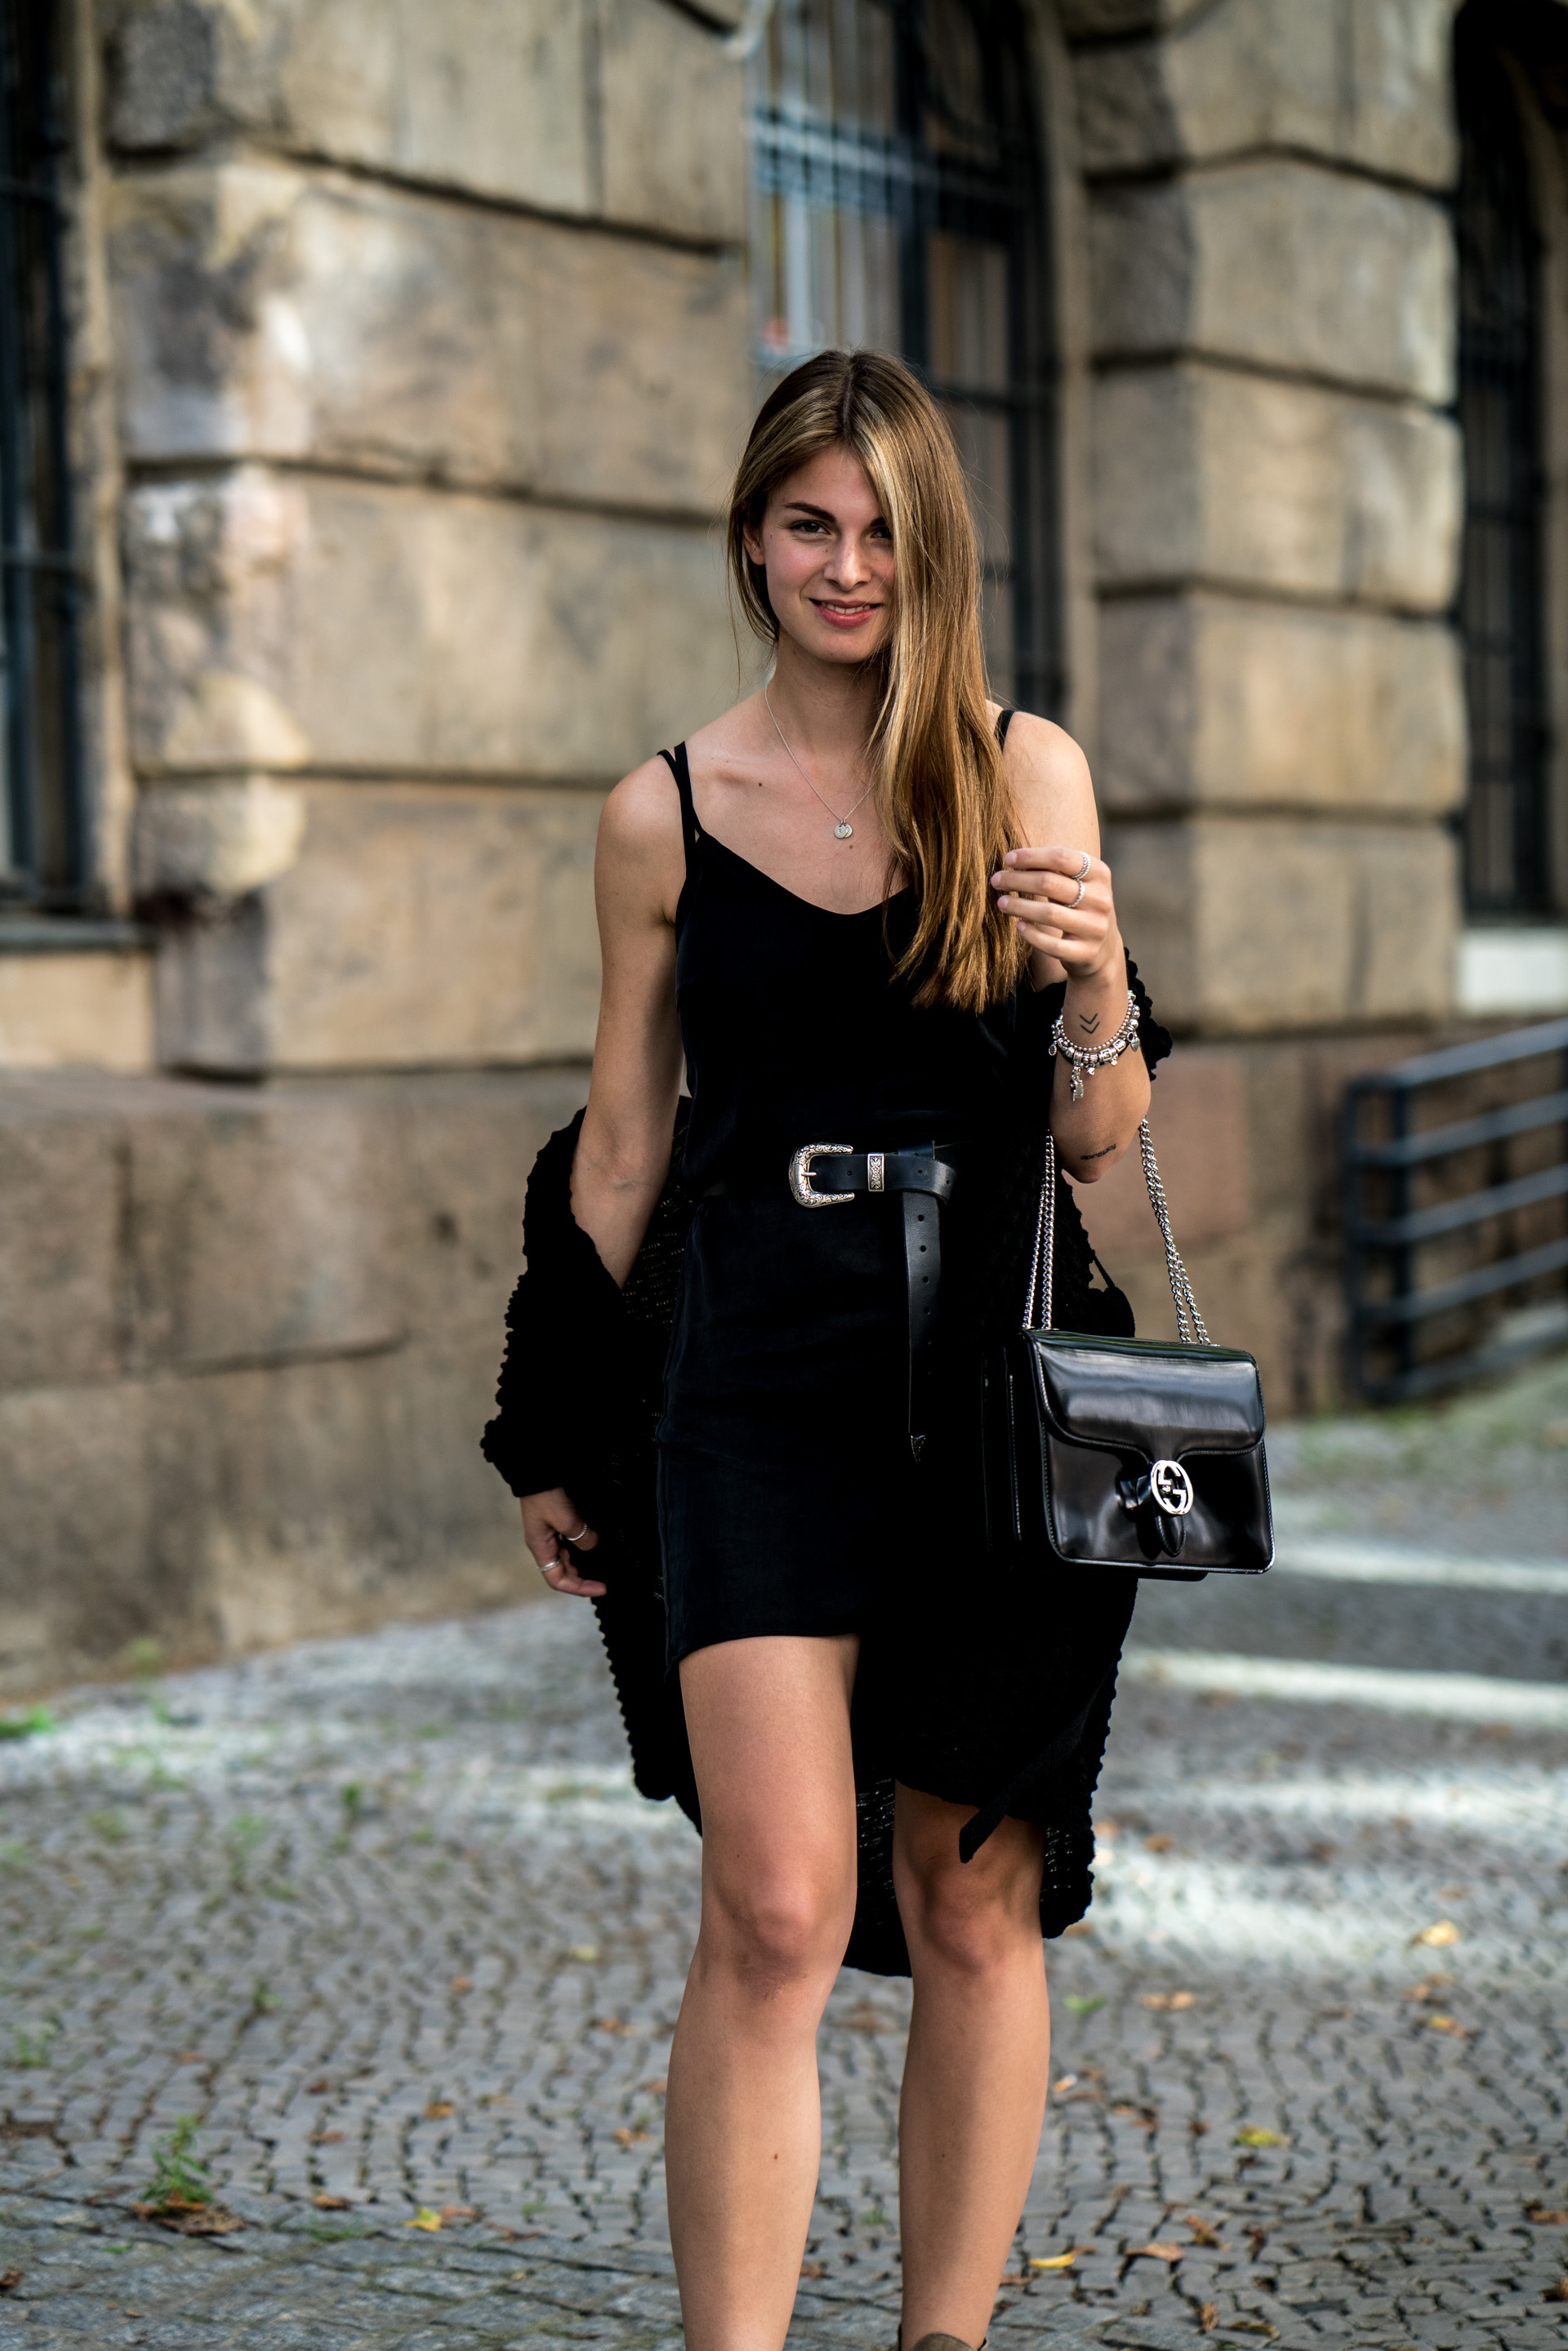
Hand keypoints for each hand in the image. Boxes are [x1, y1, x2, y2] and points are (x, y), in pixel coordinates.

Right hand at [520, 1489, 604, 1597]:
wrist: (538, 1469)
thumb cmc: (545, 1495)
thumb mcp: (565, 1519)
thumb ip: (581, 1537)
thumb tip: (593, 1545)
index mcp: (541, 1548)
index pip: (558, 1580)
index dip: (580, 1588)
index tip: (602, 1588)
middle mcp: (545, 1545)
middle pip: (565, 1571)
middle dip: (584, 1577)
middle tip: (607, 1578)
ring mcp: (551, 1534)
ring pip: (570, 1557)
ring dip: (585, 1562)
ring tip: (604, 1563)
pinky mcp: (558, 1522)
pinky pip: (572, 1541)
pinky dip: (585, 1546)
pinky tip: (596, 1542)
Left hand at [990, 845, 1118, 978]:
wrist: (1104, 949)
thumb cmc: (1080, 907)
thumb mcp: (1076, 884)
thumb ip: (1053, 871)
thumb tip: (1013, 859)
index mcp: (1099, 874)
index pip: (1062, 858)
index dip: (1031, 856)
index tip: (1008, 859)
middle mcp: (1101, 900)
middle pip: (1050, 883)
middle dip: (1017, 880)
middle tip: (996, 880)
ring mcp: (1095, 928)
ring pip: (1049, 914)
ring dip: (1019, 906)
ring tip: (1001, 902)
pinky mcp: (1086, 953)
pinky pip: (1052, 944)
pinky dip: (1032, 934)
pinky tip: (1019, 926)